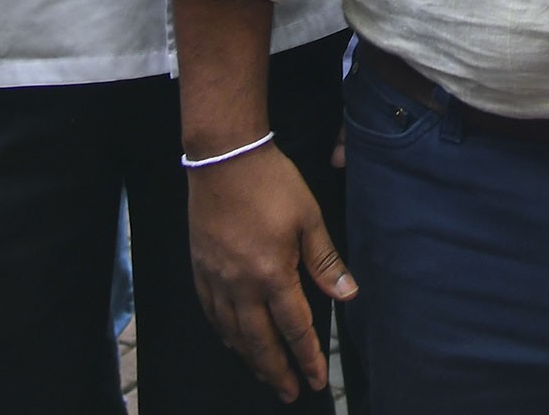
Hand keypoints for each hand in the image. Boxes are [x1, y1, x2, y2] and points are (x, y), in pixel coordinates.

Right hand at [186, 143, 353, 402]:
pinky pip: (211, 313)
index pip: (294, 328)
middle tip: (289, 393)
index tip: (315, 380)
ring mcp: (216, 279)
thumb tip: (348, 295)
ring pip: (232, 334)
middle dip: (276, 372)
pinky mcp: (200, 268)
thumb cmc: (272, 183)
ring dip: (250, 359)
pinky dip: (224, 335)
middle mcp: (240, 285)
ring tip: (265, 375)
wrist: (223, 157)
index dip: (306, 357)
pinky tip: (232, 342)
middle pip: (259, 342)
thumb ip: (326, 261)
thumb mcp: (309, 218)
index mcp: (272, 274)